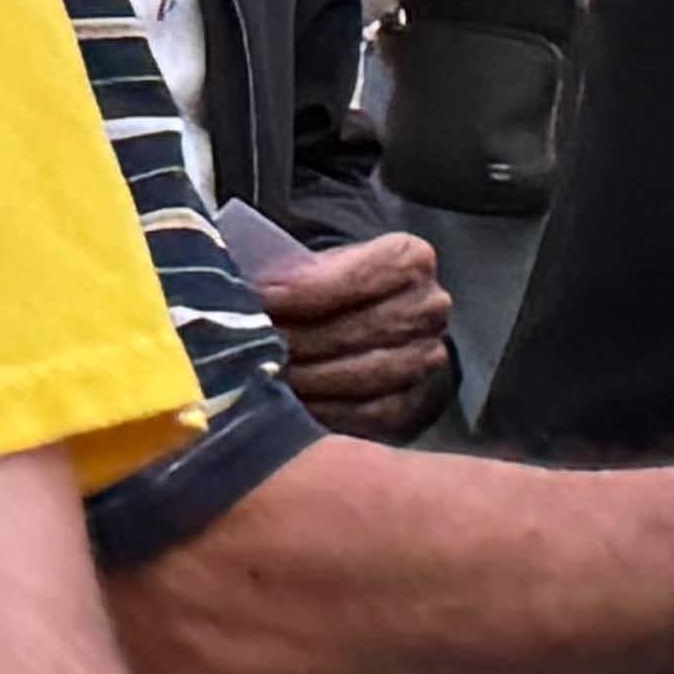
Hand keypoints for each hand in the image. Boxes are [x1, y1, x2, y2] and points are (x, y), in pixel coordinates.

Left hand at [255, 232, 455, 439]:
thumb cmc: (322, 283)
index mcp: (409, 259)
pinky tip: (289, 409)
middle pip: (357, 330)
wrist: (356, 316)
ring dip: (306, 381)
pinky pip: (370, 415)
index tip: (254, 300)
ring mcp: (428, 357)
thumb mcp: (310, 258)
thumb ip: (287, 267)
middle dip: (295, 341)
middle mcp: (430, 306)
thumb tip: (243, 289)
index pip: (355, 276)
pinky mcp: (416, 402)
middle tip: (245, 348)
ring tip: (260, 378)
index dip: (300, 291)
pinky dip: (326, 414)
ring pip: (364, 375)